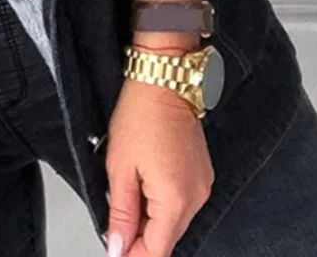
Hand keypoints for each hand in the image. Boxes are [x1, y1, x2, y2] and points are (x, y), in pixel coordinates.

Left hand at [105, 71, 213, 256]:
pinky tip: (143, 186)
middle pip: (167, 238)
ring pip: (173, 221)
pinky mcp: (201, 173)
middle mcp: (196, 196)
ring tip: (126, 198)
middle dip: (139, 238)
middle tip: (114, 225)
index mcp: (176, 199)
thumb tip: (118, 246)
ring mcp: (202, 184)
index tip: (115, 250)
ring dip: (150, 220)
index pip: (157, 250)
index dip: (133, 254)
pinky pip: (180, 202)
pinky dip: (161, 203)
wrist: (163, 78)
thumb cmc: (140, 113)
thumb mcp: (120, 166)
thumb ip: (121, 213)